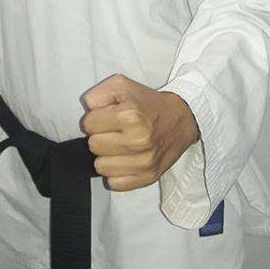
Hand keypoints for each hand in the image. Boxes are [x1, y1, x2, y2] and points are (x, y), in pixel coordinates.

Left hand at [80, 73, 199, 191]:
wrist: (181, 119)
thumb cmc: (148, 103)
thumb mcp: (122, 85)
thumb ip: (98, 93)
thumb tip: (88, 109)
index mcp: (130, 116)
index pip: (88, 124)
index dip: (96, 118)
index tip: (108, 117)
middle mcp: (137, 141)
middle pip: (93, 146)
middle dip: (100, 136)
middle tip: (115, 131)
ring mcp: (143, 163)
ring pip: (101, 167)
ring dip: (107, 156)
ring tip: (119, 145)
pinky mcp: (147, 178)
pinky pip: (114, 183)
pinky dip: (116, 173)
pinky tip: (125, 160)